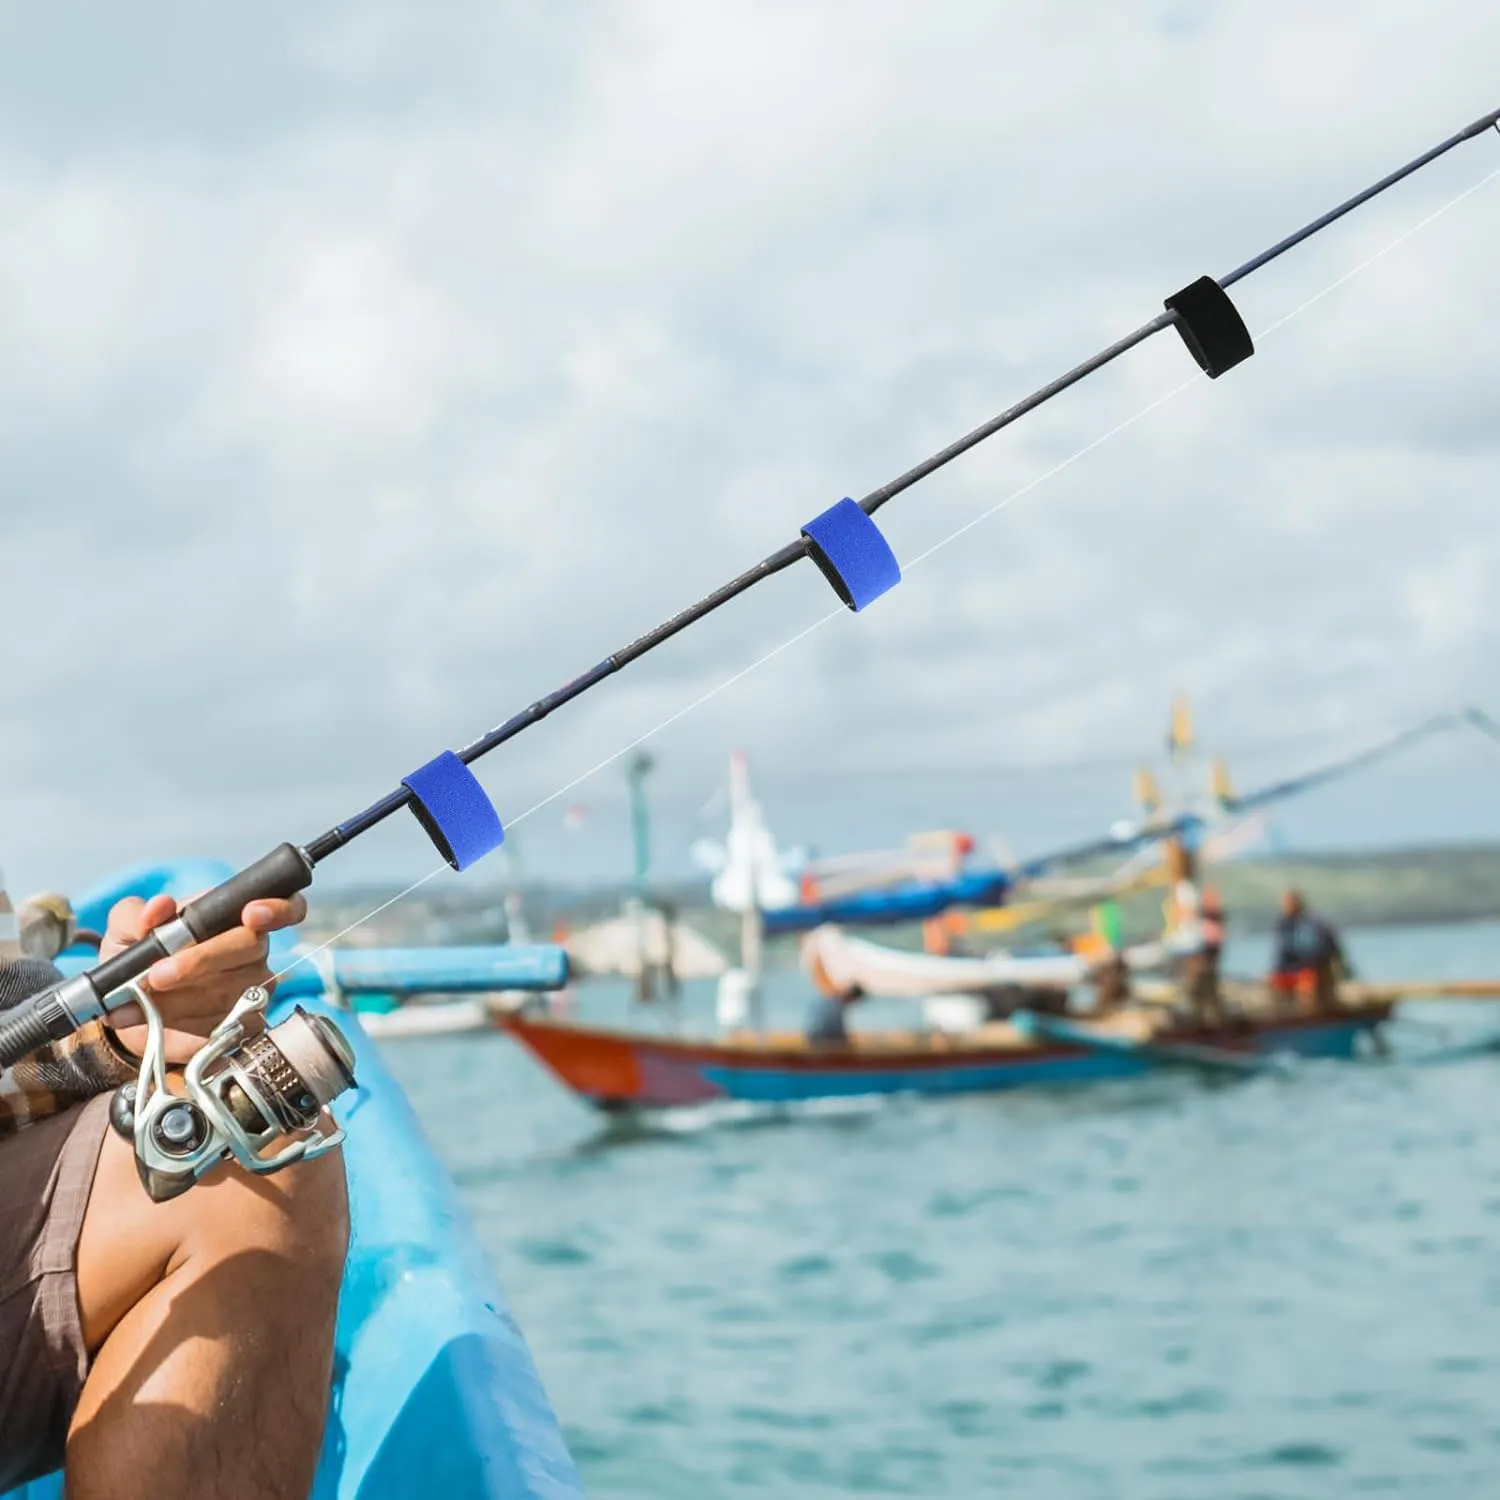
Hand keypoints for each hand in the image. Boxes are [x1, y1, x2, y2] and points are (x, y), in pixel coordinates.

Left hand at [101, 892, 308, 1063]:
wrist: (127, 1009)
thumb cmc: (135, 959)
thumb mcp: (125, 929)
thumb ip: (138, 914)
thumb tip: (160, 906)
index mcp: (234, 916)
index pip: (284, 907)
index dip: (277, 909)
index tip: (252, 914)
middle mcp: (253, 950)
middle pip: (250, 946)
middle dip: (201, 960)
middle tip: (157, 974)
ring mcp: (255, 990)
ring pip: (230, 992)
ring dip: (177, 1000)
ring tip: (135, 1003)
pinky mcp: (245, 1025)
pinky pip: (225, 1027)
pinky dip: (184, 1027)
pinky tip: (156, 1022)